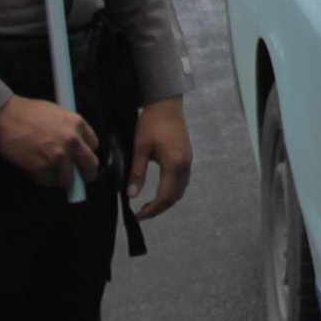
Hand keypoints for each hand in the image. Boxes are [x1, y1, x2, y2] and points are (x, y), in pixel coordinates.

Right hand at [0, 94, 101, 189]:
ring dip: (58, 179)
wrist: (5, 114)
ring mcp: (58, 155)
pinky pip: (47, 182)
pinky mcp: (42, 166)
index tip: (81, 161)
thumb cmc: (26, 112)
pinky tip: (34, 169)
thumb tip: (73, 146)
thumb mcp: (56, 113)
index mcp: (77, 124)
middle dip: (84, 175)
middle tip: (76, 179)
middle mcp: (72, 140)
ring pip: (68, 180)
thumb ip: (68, 128)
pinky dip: (41, 179)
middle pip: (90, 166)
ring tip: (48, 172)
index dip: (86, 155)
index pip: (93, 146)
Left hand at [123, 99, 193, 220]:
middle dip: (159, 209)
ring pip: (180, 190)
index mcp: (174, 164)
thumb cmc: (152, 123)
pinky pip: (182, 182)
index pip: (164, 196)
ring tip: (150, 205)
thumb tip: (132, 195)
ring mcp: (188, 162)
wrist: (166, 104)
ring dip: (166, 201)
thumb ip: (137, 172)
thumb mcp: (140, 147)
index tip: (138, 216)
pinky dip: (172, 191)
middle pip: (175, 197)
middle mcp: (185, 166)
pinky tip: (160, 190)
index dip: (152, 210)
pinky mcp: (187, 157)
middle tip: (142, 213)